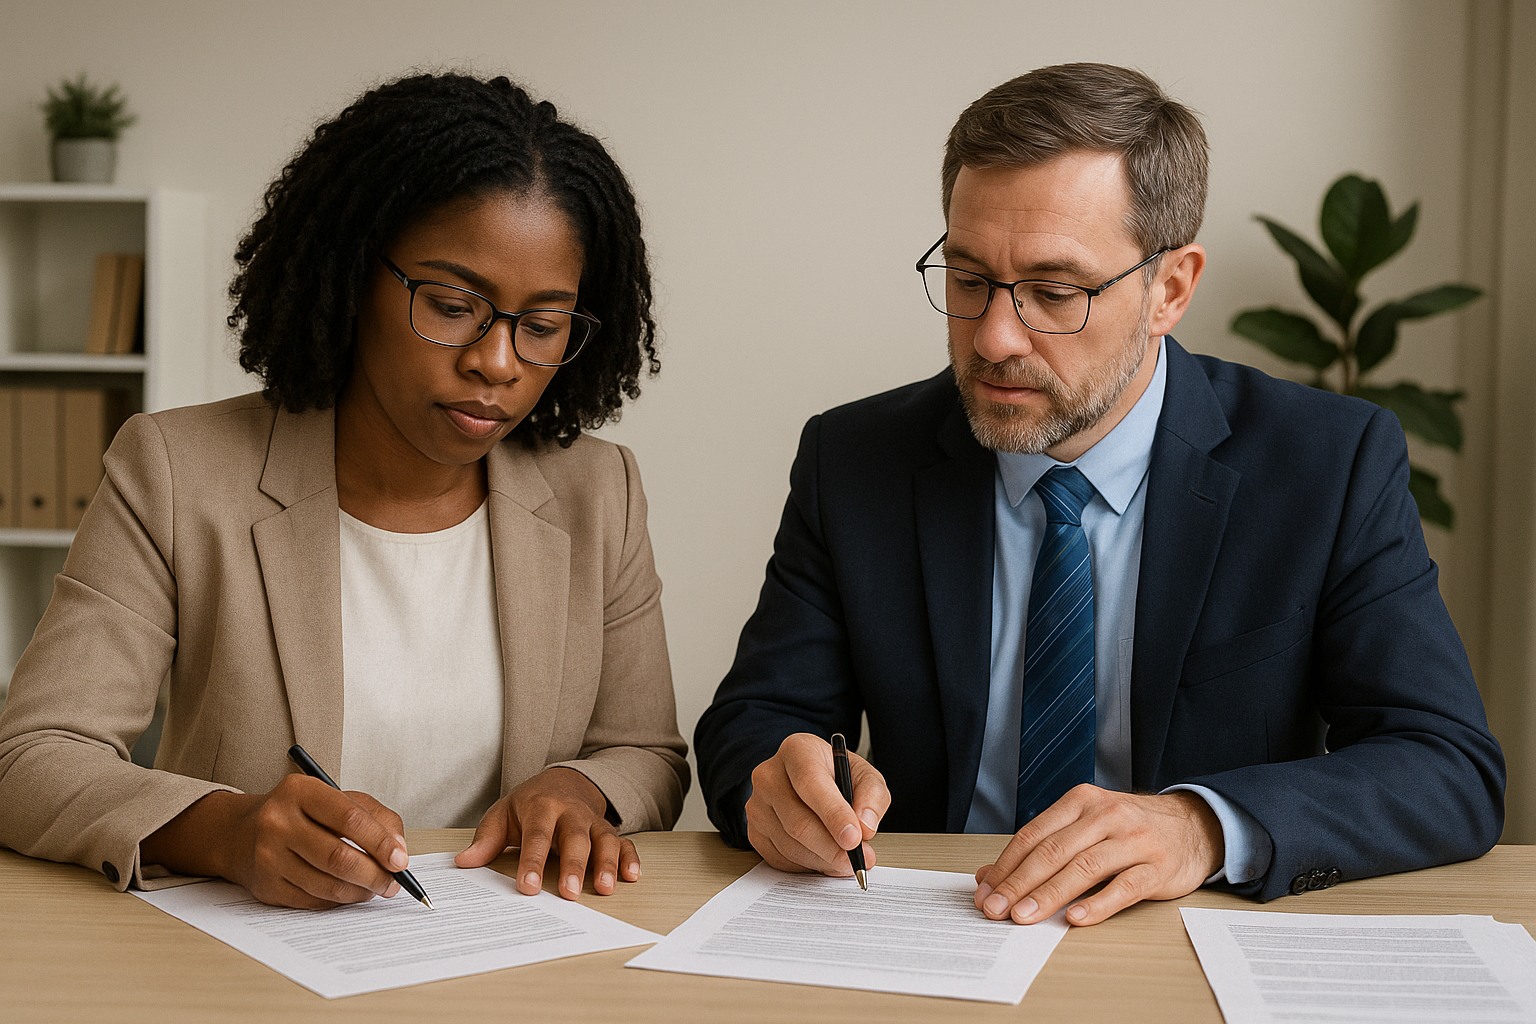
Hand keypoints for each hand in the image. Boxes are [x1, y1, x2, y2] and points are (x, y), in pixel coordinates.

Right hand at [143, 775, 410, 908]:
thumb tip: (399, 851)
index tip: (401, 860)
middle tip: (393, 883)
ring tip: (376, 888)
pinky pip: (313, 901)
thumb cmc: (301, 813)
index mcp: (300, 791)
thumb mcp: (336, 798)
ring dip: (361, 892)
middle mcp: (278, 822)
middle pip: (338, 858)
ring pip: (328, 885)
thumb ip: (375, 816)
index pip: (349, 819)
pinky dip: (340, 901)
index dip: (380, 842)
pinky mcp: (265, 886)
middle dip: (375, 875)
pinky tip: (350, 893)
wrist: (240, 833)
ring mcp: (268, 856)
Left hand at [455, 766, 636, 899]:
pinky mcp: (607, 830)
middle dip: (573, 866)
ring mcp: (591, 821)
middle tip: (569, 893)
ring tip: (605, 888)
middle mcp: (570, 813)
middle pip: (574, 838)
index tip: (528, 887)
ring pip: (603, 840)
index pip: (536, 836)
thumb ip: (486, 839)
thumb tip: (463, 862)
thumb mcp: (503, 814)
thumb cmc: (530, 804)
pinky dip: (630, 858)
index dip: (532, 862)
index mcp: (541, 807)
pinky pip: (623, 841)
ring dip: (606, 864)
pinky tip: (632, 876)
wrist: (562, 781)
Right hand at [744, 732, 888, 876]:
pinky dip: (808, 865)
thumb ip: (872, 796)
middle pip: (798, 821)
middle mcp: (769, 775)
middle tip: (858, 861)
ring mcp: (757, 805)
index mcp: (797, 751)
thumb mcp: (865, 775)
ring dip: (823, 860)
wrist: (812, 780)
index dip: (833, 814)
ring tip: (846, 860)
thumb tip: (865, 827)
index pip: (810, 783)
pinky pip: (781, 859)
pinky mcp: (754, 831)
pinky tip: (824, 857)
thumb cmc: (837, 776)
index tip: (854, 838)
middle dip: (832, 848)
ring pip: (790, 845)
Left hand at [973, 785, 1221, 926]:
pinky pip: (1123, 887)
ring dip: (1048, 896)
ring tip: (1023, 917)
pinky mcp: (1157, 867)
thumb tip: (989, 876)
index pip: (1033, 835)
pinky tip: (1074, 918)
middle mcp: (1105, 816)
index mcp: (1081, 802)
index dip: (1006, 866)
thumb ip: (1042, 847)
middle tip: (994, 910)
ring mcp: (1133, 840)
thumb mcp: (1085, 827)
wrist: (1193, 826)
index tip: (984, 892)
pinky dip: (1097, 904)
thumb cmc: (1128, 829)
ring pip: (1083, 868)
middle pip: (1053, 852)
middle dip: (1018, 883)